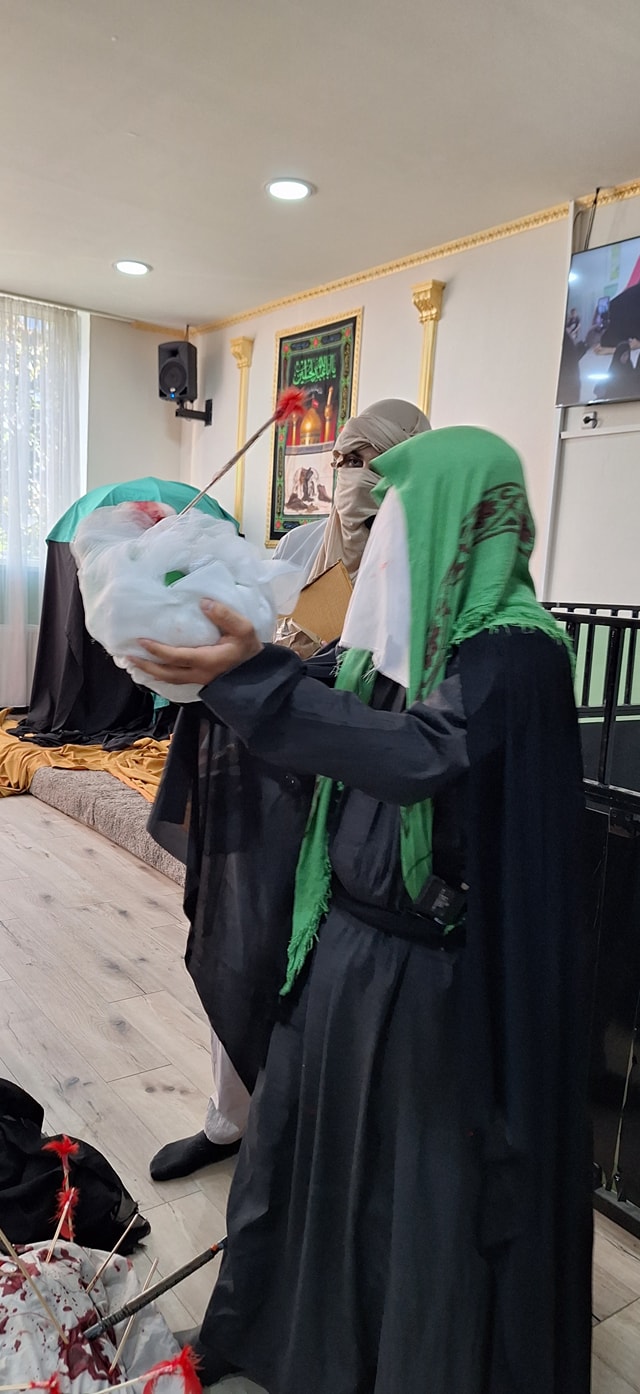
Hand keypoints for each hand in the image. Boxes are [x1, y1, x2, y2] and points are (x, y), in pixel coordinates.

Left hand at [131, 600, 262, 687]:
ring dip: (151, 673)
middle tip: (128, 657)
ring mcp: (200, 680)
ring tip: (136, 664)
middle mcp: (199, 673)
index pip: (175, 656)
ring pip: (170, 680)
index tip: (141, 641)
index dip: (157, 650)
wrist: (262, 674)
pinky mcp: (202, 681)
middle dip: (146, 666)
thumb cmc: (250, 650)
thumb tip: (202, 602)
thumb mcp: (243, 628)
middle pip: (166, 673)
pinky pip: (177, 680)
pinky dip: (163, 676)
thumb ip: (224, 615)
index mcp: (207, 660)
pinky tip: (156, 670)